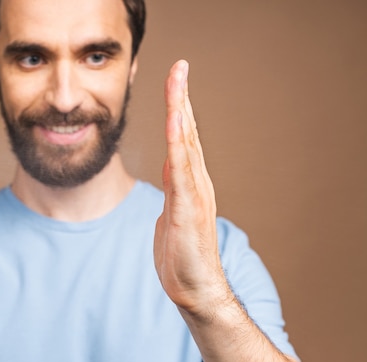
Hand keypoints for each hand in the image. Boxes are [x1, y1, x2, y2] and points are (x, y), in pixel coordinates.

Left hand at [154, 60, 228, 316]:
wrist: (195, 290)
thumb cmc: (182, 257)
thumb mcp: (170, 216)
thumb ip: (173, 190)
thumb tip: (170, 171)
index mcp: (189, 183)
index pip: (183, 138)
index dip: (179, 109)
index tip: (175, 81)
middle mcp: (196, 183)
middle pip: (187, 132)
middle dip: (182, 98)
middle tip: (180, 66)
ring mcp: (194, 194)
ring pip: (186, 144)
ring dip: (181, 111)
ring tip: (179, 81)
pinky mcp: (187, 209)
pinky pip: (182, 170)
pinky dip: (180, 143)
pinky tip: (177, 122)